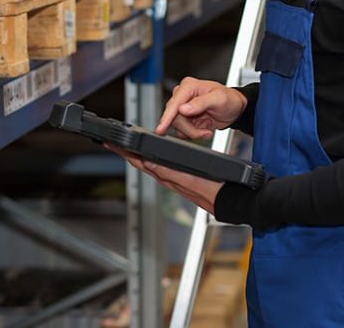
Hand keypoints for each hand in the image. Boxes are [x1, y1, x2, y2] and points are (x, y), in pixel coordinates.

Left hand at [106, 145, 222, 214]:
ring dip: (138, 156)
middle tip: (113, 143)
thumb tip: (148, 163)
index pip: (140, 162)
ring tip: (128, 147)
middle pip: (142, 163)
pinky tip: (153, 158)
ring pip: (151, 166)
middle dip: (127, 153)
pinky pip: (162, 169)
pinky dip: (153, 160)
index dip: (125, 153)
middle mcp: (169, 179)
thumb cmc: (215, 191)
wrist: (231, 201)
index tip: (111, 143)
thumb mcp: (190, 179)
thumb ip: (168, 172)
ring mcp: (175, 180)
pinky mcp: (183, 181)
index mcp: (168, 177)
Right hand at [156, 77, 246, 139]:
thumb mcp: (219, 99)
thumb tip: (183, 108)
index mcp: (189, 87)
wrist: (235, 109)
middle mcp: (183, 96)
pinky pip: (182, 131)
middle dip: (190, 128)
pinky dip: (193, 134)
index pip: (174, 103)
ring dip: (193, 132)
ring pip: (178, 126)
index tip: (160, 129)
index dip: (167, 117)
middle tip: (205, 132)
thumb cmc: (229, 99)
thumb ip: (201, 103)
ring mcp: (183, 108)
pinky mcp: (185, 118)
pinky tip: (203, 129)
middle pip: (175, 118)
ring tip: (207, 130)